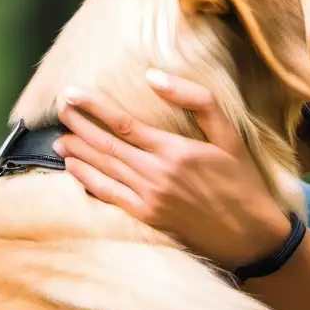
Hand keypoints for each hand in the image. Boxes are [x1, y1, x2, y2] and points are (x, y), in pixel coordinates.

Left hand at [54, 70, 291, 270]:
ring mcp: (148, 198)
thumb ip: (197, 100)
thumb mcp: (230, 134)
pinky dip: (86, 179)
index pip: (124, 123)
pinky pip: (108, 195)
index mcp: (176, 150)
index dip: (94, 106)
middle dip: (78, 124)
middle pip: (106, 144)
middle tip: (59, 107)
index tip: (72, 92)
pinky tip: (73, 167)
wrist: (250, 233)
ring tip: (60, 136)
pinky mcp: (146, 217)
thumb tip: (154, 76)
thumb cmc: (242, 179)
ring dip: (77, 151)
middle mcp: (157, 173)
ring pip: (102, 168)